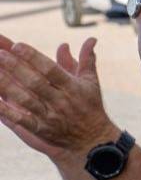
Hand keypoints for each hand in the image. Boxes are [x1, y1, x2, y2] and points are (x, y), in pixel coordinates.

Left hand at [0, 36, 117, 159]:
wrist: (92, 140)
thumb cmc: (90, 106)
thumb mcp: (91, 82)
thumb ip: (87, 59)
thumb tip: (91, 39)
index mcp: (72, 87)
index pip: (51, 69)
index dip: (33, 57)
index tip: (17, 46)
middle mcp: (60, 101)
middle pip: (34, 82)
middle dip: (15, 68)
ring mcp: (49, 116)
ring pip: (24, 99)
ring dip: (6, 86)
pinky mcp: (39, 129)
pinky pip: (19, 119)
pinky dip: (5, 110)